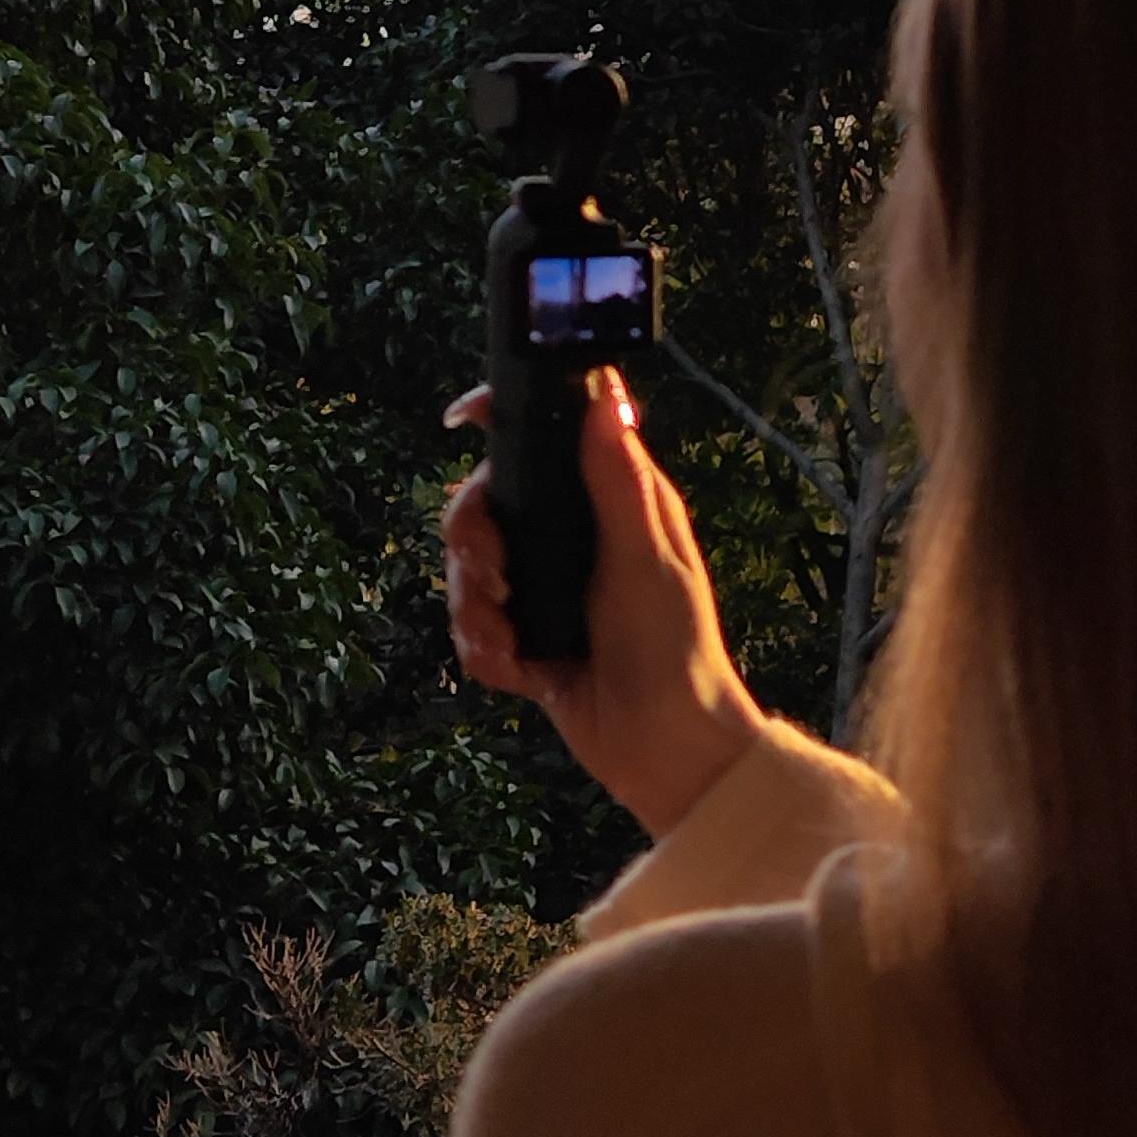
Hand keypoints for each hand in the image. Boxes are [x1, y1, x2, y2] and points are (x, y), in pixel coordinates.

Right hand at [444, 374, 765, 840]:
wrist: (664, 745)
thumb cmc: (675, 645)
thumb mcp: (647, 556)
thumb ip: (620, 478)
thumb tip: (607, 391)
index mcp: (607, 501)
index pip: (543, 437)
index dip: (499, 420)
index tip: (462, 420)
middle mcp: (571, 536)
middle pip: (483, 505)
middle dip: (473, 540)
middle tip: (496, 577)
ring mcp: (544, 586)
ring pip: (468, 569)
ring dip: (475, 606)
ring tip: (510, 638)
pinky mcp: (526, 637)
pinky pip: (472, 628)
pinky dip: (484, 649)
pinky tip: (517, 670)